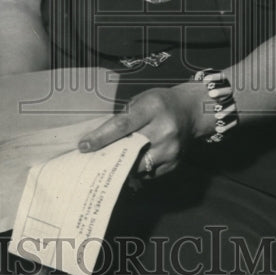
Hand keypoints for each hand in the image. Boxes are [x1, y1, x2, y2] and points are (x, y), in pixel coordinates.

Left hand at [78, 83, 201, 177]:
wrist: (191, 111)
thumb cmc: (159, 103)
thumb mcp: (140, 100)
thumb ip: (122, 119)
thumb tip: (98, 141)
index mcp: (152, 107)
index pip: (122, 125)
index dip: (101, 137)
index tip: (84, 146)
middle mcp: (164, 129)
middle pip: (129, 149)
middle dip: (108, 156)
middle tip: (91, 160)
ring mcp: (171, 149)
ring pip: (137, 167)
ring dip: (122, 166)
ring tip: (108, 162)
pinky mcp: (174, 163)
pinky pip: (148, 173)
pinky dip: (136, 170)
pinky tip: (130, 163)